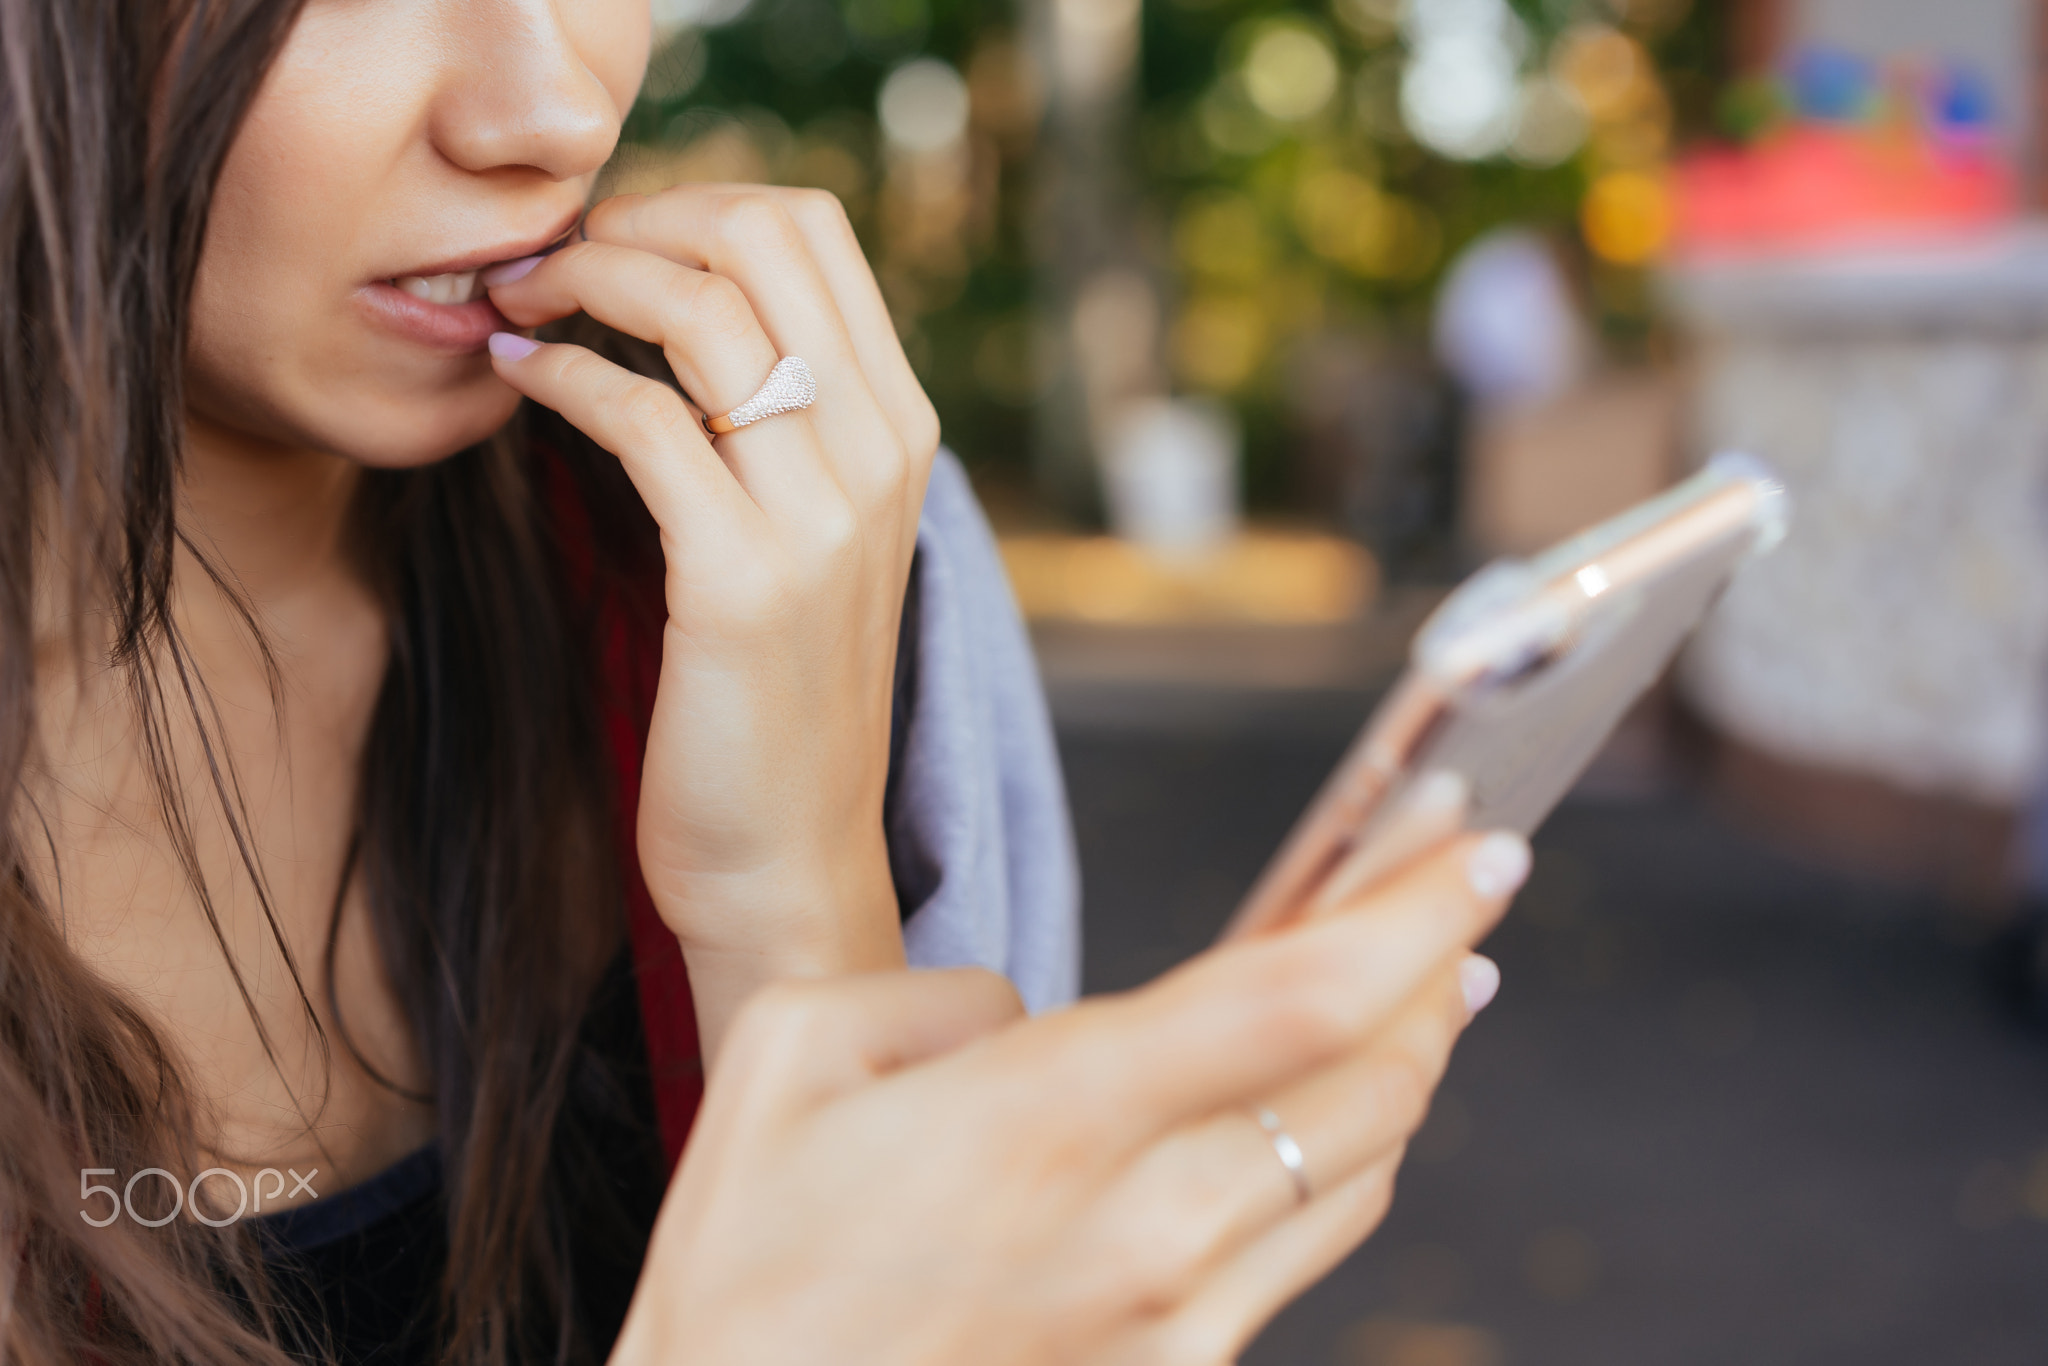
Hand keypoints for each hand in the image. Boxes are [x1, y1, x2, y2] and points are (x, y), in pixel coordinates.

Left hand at [485, 187, 938, 1057]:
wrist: (789, 861)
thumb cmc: (773, 699)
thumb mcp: (809, 539)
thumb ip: (777, 424)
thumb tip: (679, 307)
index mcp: (899, 429)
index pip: (814, 229)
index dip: (694, 199)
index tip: (612, 239)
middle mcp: (880, 454)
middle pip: (764, 234)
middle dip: (637, 216)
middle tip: (553, 260)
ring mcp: (822, 517)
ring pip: (701, 308)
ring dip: (582, 279)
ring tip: (518, 305)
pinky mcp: (742, 580)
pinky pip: (643, 419)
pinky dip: (563, 378)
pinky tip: (517, 383)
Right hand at [610, 830, 1526, 1365]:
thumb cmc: (747, 1262)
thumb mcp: (792, 1055)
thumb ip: (942, 997)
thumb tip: (1039, 1016)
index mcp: (1048, 1117)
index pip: (1293, 998)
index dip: (1410, 912)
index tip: (1475, 844)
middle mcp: (1145, 1224)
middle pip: (1372, 1084)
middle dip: (1439, 967)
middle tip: (1462, 886)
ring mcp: (1176, 1318)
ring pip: (1362, 1171)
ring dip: (1414, 1063)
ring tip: (1427, 985)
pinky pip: (1304, 1247)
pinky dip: (1347, 1157)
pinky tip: (1333, 1112)